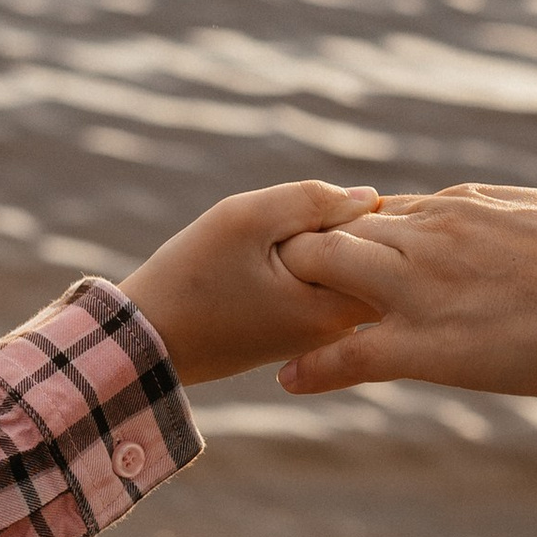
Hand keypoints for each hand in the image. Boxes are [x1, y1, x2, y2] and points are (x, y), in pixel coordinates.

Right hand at [121, 182, 381, 388]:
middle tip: (295, 219)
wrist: (148, 339)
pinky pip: (328, 290)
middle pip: (375, 265)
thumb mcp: (247, 219)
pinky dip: (314, 266)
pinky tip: (273, 255)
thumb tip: (371, 197)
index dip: (369, 211)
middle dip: (353, 228)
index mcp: (332, 307)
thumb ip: (313, 201)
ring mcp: (321, 339)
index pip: (388, 249)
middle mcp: (337, 332)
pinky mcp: (302, 337)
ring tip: (277, 239)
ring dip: (331, 246)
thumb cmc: (193, 276)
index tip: (321, 205)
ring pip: (350, 275)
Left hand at [272, 183, 536, 394]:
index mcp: (462, 206)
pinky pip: (349, 351)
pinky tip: (289, 379)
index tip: (335, 252)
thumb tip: (524, 231)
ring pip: (329, 272)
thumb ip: (519, 223)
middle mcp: (430, 236)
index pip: (383, 212)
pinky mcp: (427, 342)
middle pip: (340, 231)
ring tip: (267, 318)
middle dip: (307, 253)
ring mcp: (422, 286)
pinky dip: (314, 366)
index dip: (352, 233)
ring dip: (297, 293)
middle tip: (279, 283)